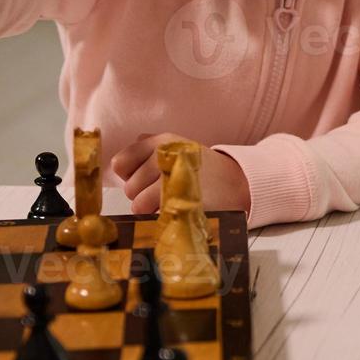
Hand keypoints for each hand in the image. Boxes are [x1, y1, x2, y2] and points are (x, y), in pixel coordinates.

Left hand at [109, 132, 250, 214]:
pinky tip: (177, 210)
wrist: (238, 182)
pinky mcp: (182, 199)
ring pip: (138, 204)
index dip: (129, 176)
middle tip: (164, 193)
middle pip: (129, 187)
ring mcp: (174, 178)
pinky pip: (155, 215)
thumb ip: (148, 148)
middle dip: (141, 196)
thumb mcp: (177, 147)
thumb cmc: (203, 168)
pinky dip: (161, 217)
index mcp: (161, 141)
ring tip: (171, 202)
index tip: (145, 180)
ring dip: (150, 210)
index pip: (121, 163)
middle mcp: (165, 156)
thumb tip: (121, 162)